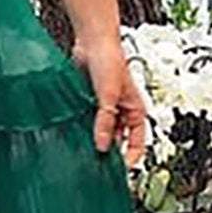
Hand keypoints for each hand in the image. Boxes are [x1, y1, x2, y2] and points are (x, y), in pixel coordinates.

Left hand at [72, 35, 146, 167]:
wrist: (92, 42)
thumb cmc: (110, 61)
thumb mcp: (109, 96)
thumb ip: (105, 121)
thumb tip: (102, 146)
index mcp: (135, 112)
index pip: (138, 143)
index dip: (131, 158)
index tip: (120, 171)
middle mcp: (121, 113)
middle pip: (116, 142)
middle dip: (108, 153)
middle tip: (96, 166)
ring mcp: (105, 110)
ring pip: (100, 134)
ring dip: (93, 142)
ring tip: (82, 154)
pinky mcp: (90, 106)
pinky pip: (87, 124)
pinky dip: (82, 131)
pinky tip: (73, 138)